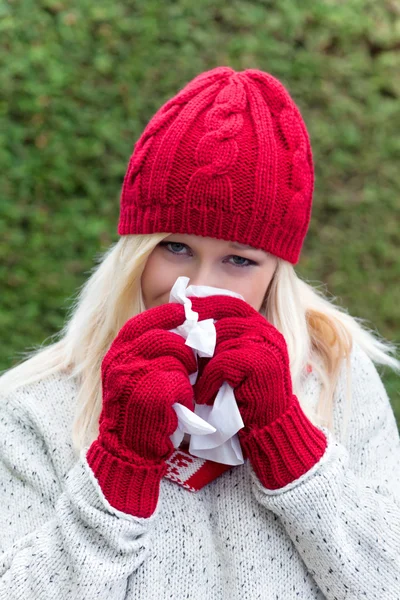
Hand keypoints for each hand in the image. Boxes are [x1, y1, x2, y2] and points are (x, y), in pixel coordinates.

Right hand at [87, 302, 196, 516]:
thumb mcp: (134, 374)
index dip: (165, 314)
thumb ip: (149, 352)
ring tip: (186, 386)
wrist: (127, 450)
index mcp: (117, 353)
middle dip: (185, 349)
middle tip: (194, 363)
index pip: (141, 322)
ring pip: (173, 359)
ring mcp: (131, 379)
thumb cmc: (139, 409)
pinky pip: (178, 382)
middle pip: (163, 338)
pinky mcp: (146, 397)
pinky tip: (183, 404)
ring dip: (187, 372)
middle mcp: (119, 362)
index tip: (187, 311)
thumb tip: (183, 327)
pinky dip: (186, 393)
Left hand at [190, 295, 326, 488]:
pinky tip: (206, 396)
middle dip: (198, 334)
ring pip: (220, 339)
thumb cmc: (245, 397)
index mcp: (261, 327)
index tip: (181, 311)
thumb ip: (218, 341)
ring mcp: (267, 345)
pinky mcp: (261, 363)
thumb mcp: (231, 362)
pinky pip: (223, 361)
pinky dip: (209, 380)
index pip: (231, 302)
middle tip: (180, 352)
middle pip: (223, 318)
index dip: (205, 304)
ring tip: (196, 383)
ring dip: (202, 364)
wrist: (271, 428)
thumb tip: (184, 320)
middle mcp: (267, 331)